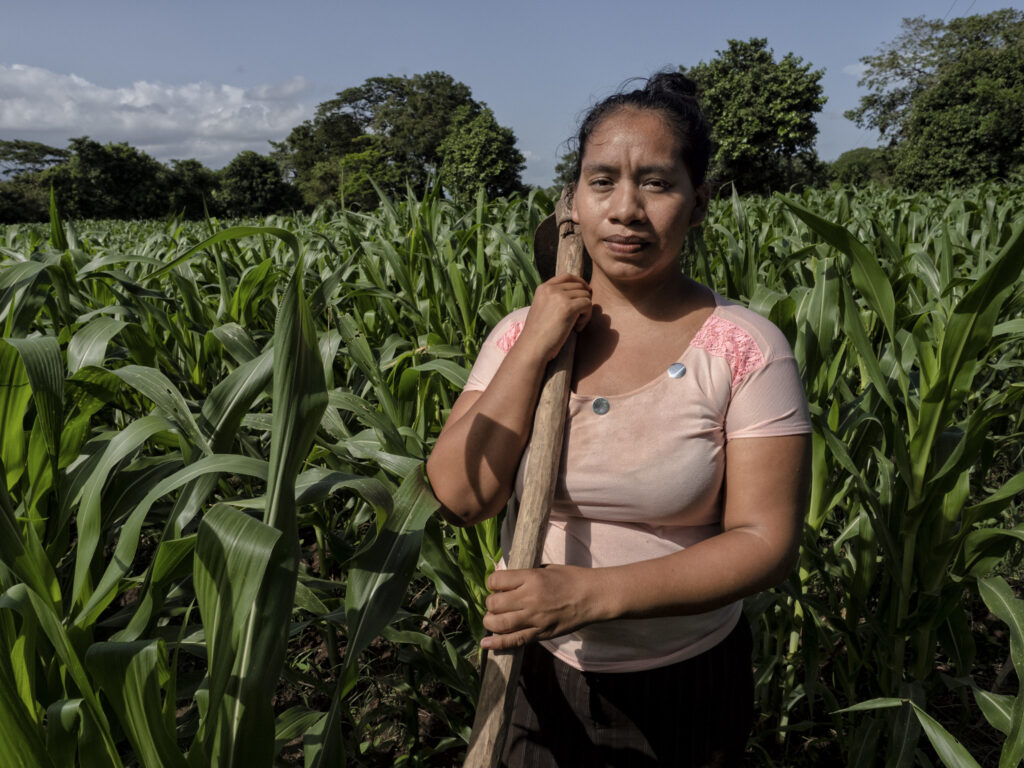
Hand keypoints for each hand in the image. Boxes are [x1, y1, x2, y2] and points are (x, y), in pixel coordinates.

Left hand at [480, 565, 600, 650]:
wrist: (593, 596)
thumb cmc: (571, 579)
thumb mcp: (545, 568)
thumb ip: (524, 575)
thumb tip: (502, 580)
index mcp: (531, 578)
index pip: (496, 580)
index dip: (492, 583)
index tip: (496, 586)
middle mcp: (530, 598)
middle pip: (494, 603)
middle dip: (490, 604)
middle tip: (495, 604)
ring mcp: (535, 618)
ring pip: (500, 624)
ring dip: (490, 623)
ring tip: (492, 620)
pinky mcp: (541, 634)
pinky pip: (515, 641)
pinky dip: (497, 644)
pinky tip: (486, 645)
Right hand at [516, 275, 591, 362]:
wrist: (533, 347)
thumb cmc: (538, 335)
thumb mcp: (542, 309)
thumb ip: (555, 299)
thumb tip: (580, 293)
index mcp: (543, 288)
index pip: (567, 276)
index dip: (580, 282)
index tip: (586, 293)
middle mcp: (551, 289)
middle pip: (580, 286)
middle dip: (583, 301)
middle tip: (577, 319)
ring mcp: (559, 297)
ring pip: (586, 296)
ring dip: (585, 311)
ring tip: (575, 325)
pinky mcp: (568, 307)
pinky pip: (588, 305)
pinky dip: (586, 318)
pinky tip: (576, 328)